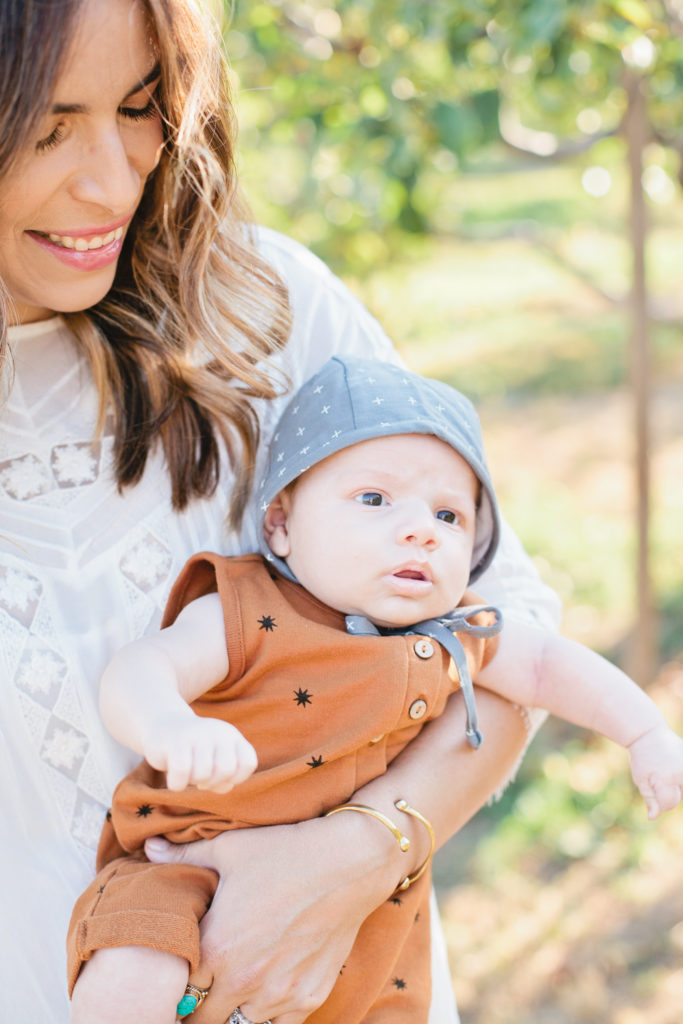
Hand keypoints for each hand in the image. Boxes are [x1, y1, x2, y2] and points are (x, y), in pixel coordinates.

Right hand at [142, 712, 256, 792]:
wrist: (162, 725)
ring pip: (203, 774)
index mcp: (232, 737)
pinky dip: (177, 784)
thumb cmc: (193, 752)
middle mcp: (219, 732)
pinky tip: (174, 777)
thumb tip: (225, 787)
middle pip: (226, 770)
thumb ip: (225, 779)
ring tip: (187, 772)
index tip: (221, 777)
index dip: (236, 778)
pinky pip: (181, 772)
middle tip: (201, 778)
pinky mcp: (176, 741)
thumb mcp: (214, 762)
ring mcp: (198, 734)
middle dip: (212, 782)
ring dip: (192, 782)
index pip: (248, 763)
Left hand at [144, 813, 396, 1023]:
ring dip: (234, 1008)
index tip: (180, 976)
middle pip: (202, 1019)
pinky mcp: (309, 997)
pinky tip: (269, 986)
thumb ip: (185, 855)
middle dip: (199, 1004)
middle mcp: (243, 981)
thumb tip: (149, 847)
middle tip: (205, 983)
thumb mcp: (229, 848)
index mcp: (215, 949)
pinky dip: (269, 1013)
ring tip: (238, 982)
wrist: (349, 859)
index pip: (176, 994)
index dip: (176, 985)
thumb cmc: (285, 850)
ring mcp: (279, 995)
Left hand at [628, 724, 682, 818]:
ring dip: (679, 785)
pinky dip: (680, 777)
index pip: (669, 804)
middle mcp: (682, 771)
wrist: (649, 735)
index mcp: (665, 778)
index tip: (653, 789)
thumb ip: (650, 800)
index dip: (660, 802)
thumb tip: (652, 818)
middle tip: (660, 776)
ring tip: (668, 771)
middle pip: (680, 796)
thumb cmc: (643, 759)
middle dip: (671, 792)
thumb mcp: (641, 780)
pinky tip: (672, 767)